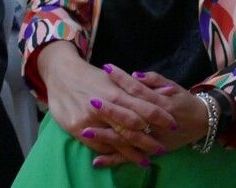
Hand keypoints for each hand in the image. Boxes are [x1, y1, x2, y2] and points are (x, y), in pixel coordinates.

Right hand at [37, 43, 172, 166]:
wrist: (62, 74)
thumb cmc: (94, 76)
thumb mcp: (118, 78)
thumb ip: (142, 87)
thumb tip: (168, 91)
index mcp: (117, 92)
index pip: (144, 108)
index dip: (160, 118)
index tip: (173, 126)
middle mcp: (104, 107)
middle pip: (132, 127)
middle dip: (148, 140)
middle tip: (162, 149)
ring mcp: (89, 119)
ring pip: (116, 140)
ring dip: (132, 152)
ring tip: (146, 160)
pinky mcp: (76, 128)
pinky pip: (98, 145)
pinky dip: (112, 152)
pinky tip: (123, 157)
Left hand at [87, 67, 210, 166]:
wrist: (203, 122)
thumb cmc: (186, 102)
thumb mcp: (175, 87)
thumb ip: (156, 80)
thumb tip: (136, 75)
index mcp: (162, 101)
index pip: (137, 88)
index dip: (121, 78)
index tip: (106, 68)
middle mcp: (156, 120)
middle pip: (129, 114)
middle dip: (109, 108)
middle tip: (89, 100)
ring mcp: (153, 137)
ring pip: (127, 137)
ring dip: (106, 134)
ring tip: (85, 129)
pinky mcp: (151, 151)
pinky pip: (131, 156)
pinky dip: (114, 159)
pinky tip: (97, 160)